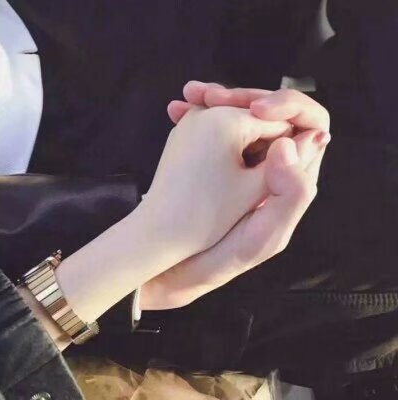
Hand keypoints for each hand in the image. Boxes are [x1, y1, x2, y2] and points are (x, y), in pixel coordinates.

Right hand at [140, 83, 329, 309]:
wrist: (180, 265)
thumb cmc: (222, 257)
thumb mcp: (264, 237)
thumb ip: (291, 194)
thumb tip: (290, 141)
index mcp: (292, 180)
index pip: (309, 126)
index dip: (287, 107)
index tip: (254, 109)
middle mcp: (273, 167)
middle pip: (274, 114)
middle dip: (244, 97)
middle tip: (210, 96)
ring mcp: (245, 162)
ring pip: (243, 116)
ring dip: (218, 101)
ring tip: (189, 98)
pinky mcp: (219, 160)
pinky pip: (217, 126)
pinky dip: (199, 113)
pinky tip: (179, 110)